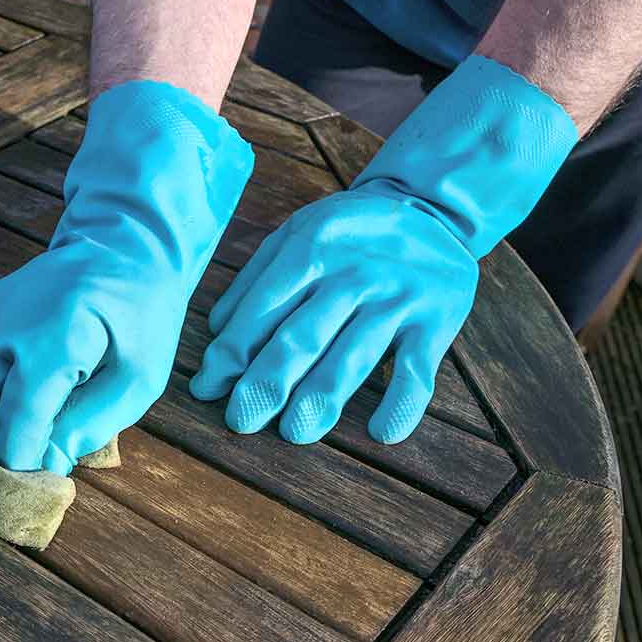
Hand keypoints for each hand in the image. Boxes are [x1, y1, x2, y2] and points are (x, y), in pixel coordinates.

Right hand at [0, 81, 253, 474]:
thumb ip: (94, 422)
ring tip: (0, 443)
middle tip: (11, 473)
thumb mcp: (140, 376)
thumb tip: (49, 461)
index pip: (19, 418)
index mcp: (55, 340)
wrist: (123, 245)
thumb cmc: (140, 314)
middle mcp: (6, 325)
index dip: (19, 461)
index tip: (30, 491)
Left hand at [189, 187, 475, 443]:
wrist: (429, 209)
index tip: (206, 390)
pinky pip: (417, 370)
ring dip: (320, 399)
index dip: (231, 354)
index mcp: (309, 251)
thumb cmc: (345, 232)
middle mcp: (352, 275)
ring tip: (295, 432)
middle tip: (240, 420)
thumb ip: (255, 280)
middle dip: (267, 384)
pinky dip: (401, 404)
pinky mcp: (435, 322)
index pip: (262, 311)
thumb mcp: (296, 233)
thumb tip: (216, 331)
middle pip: (302, 338)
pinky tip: (380, 433)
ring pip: (352, 358)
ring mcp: (395, 300)